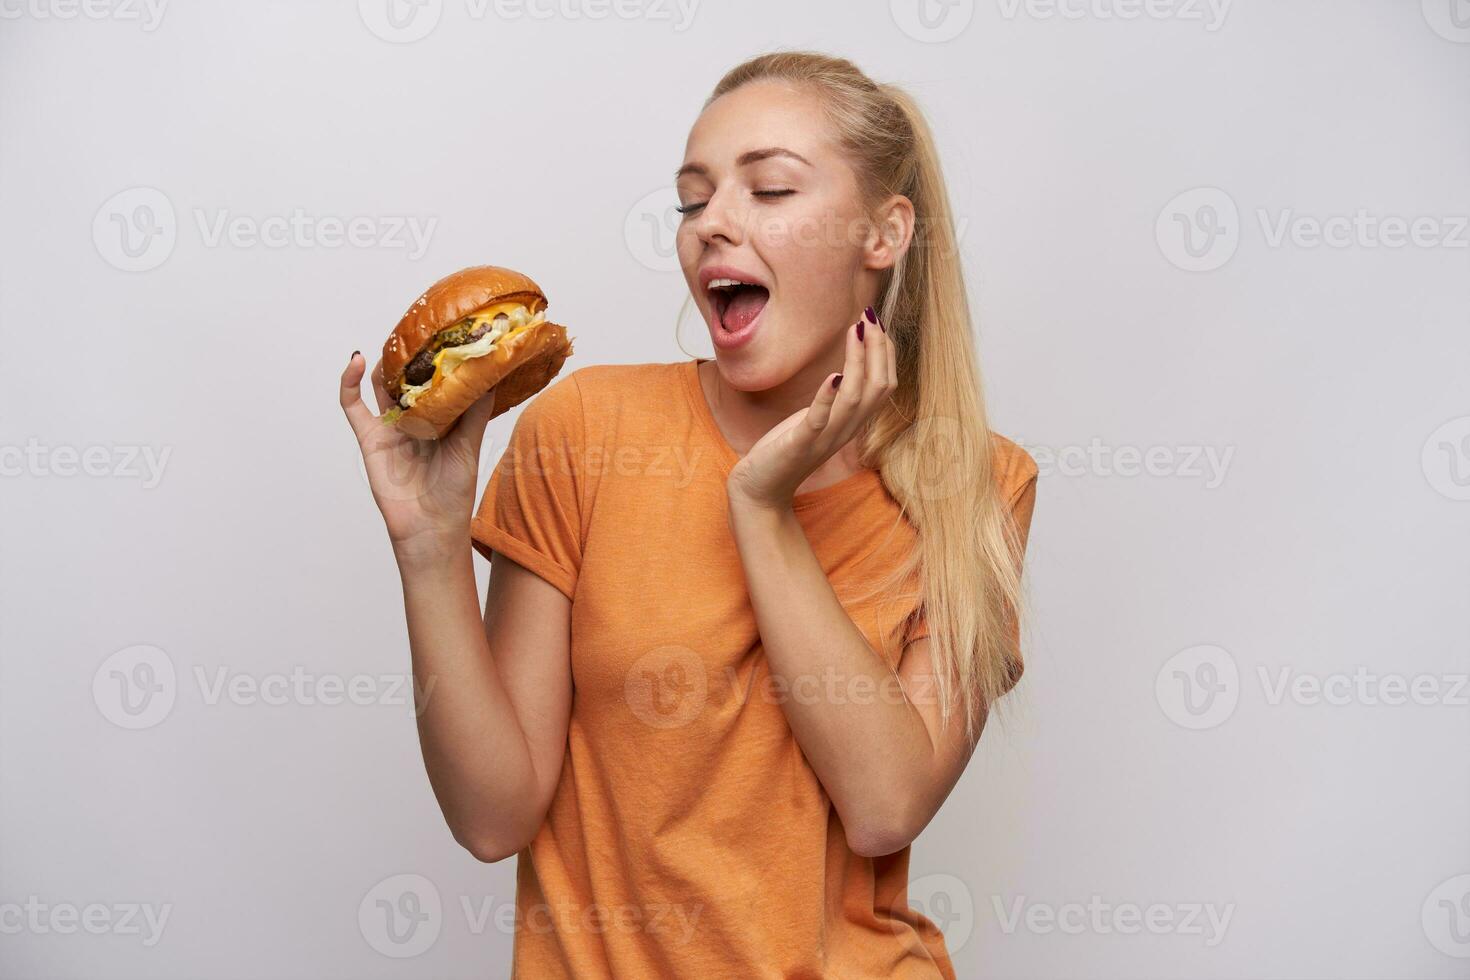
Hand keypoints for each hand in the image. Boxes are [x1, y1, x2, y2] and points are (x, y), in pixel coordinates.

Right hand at [339, 351, 498, 560]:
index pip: (436, 382)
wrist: (429, 528)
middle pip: (407, 380)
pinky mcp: (369, 438)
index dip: (437, 360)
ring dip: (385, 364)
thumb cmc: (454, 494)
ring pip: (382, 387)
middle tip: (417, 328)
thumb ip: (475, 413)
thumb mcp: (469, 447)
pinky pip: (353, 406)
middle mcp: (415, 420)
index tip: (445, 333)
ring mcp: (390, 427)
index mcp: (441, 420)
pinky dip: (348, 383)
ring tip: (393, 341)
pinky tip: (355, 360)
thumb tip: (490, 376)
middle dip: (410, 356)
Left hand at [726, 306, 894, 511]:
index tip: (877, 323)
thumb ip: (834, 399)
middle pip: (878, 387)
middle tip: (870, 317)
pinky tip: (832, 374)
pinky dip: (828, 397)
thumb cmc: (786, 451)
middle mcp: (845, 430)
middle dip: (879, 349)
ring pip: (855, 398)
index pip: (884, 385)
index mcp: (851, 423)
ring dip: (858, 361)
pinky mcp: (800, 444)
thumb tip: (843, 367)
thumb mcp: (816, 419)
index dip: (886, 353)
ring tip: (855, 330)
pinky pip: (820, 420)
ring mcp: (825, 438)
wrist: (761, 490)